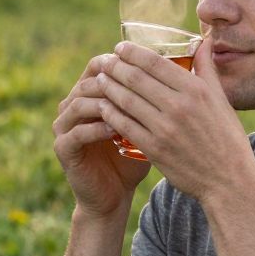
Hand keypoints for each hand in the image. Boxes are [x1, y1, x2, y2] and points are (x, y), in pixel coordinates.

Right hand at [53, 54, 152, 215]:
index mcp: (90, 94)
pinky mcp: (63, 148)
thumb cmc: (133, 156)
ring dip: (104, 102)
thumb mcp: (146, 123)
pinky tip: (116, 131)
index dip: (120, 61)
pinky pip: (77, 133)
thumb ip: (156, 97)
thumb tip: (191, 67)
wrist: (114, 194)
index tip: (146, 64)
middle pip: (88, 81)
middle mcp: (72, 105)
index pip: (98, 66)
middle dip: (114, 80)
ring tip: (129, 104)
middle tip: (137, 80)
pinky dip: (97, 130)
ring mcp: (64, 126)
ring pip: (79, 103)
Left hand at [97, 36, 254, 202]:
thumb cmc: (226, 137)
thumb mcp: (221, 99)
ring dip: (109, 87)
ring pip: (126, 100)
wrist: (228, 180)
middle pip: (136, 79)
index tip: (120, 47)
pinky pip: (125, 126)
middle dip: (115, 67)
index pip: (155, 62)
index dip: (133, 52)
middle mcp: (179, 106)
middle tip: (103, 61)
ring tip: (99, 80)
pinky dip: (111, 114)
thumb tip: (204, 40)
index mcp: (195, 90)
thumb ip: (207, 68)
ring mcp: (164, 129)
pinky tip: (103, 107)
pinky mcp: (154, 149)